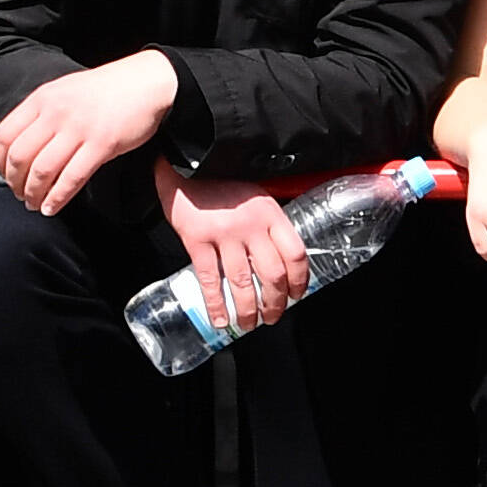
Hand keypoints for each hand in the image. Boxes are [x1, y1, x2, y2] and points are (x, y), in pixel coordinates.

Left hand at [0, 52, 179, 214]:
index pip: (5, 135)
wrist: (147, 82)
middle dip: (15, 183)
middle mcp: (56, 113)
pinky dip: (58, 197)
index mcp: (43, 99)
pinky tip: (53, 207)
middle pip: (20, 156)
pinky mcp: (102, 145)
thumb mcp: (65, 91)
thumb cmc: (108, 89)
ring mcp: (79, 129)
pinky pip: (72, 178)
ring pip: (43, 170)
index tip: (4, 175)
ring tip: (34, 204)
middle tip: (19, 194)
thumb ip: (43, 112)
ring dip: (34, 193)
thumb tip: (23, 144)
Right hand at [153, 152, 311, 337]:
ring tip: (250, 324)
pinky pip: (209, 280)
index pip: (295, 254)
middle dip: (275, 303)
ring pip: (242, 282)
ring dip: (248, 310)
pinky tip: (221, 320)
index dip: (299, 281)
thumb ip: (268, 220)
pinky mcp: (196, 240)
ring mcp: (223, 234)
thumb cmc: (222, 179)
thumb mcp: (256, 193)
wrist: (186, 161)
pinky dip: (216, 304)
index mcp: (270, 213)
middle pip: (272, 274)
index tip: (296, 295)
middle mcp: (251, 226)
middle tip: (273, 317)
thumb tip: (280, 253)